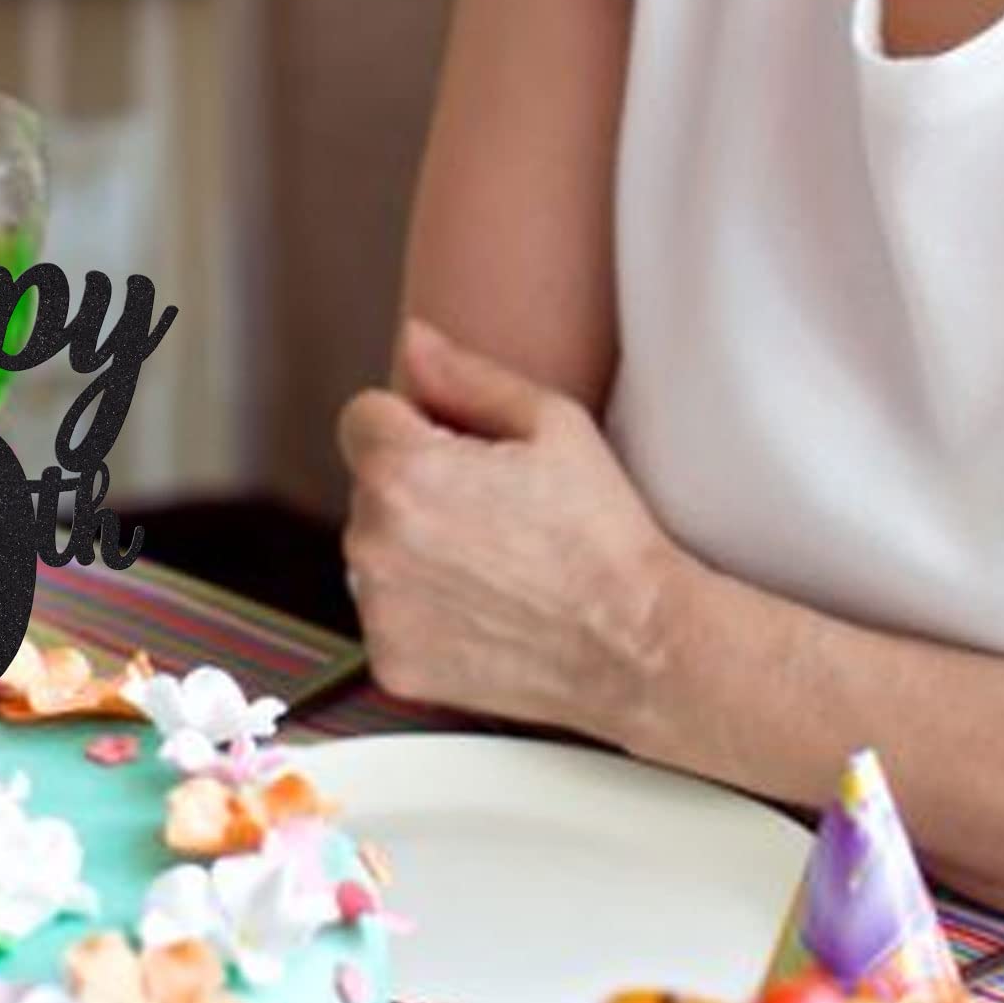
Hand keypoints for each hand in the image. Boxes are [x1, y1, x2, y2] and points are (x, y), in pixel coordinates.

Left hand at [338, 318, 685, 737]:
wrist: (640, 644)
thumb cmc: (602, 529)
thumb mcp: (552, 424)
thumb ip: (466, 374)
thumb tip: (412, 339)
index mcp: (401, 470)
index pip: (363, 416)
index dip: (415, 424)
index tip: (462, 452)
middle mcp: (372, 539)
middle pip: (369, 484)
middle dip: (415, 486)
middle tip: (493, 514)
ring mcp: (377, 607)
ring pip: (374, 549)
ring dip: (412, 549)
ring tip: (493, 565)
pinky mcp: (389, 663)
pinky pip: (387, 612)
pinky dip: (421, 611)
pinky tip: (483, 611)